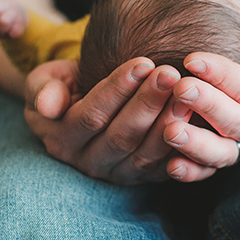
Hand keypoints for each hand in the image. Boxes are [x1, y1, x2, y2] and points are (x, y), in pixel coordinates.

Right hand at [23, 57, 186, 184]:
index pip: (91, 116)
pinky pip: (165, 167)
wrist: (84, 101)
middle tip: (171, 74)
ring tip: (186, 93)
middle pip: (121, 136)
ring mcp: (118, 174)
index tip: (143, 62)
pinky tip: (196, 119)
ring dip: (168, 122)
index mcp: (61, 139)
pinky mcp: (144, 177)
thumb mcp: (44, 81)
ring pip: (145, 153)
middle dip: (147, 103)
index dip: (117, 90)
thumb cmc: (64, 85)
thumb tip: (46, 104)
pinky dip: (182, 146)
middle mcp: (88, 163)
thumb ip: (43, 88)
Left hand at [162, 26, 239, 181]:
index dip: (226, 77)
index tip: (194, 57)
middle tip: (178, 86)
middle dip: (207, 105)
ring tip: (168, 129)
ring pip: (222, 152)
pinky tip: (169, 165)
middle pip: (236, 123)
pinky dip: (190, 171)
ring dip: (195, 144)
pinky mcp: (225, 154)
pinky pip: (209, 169)